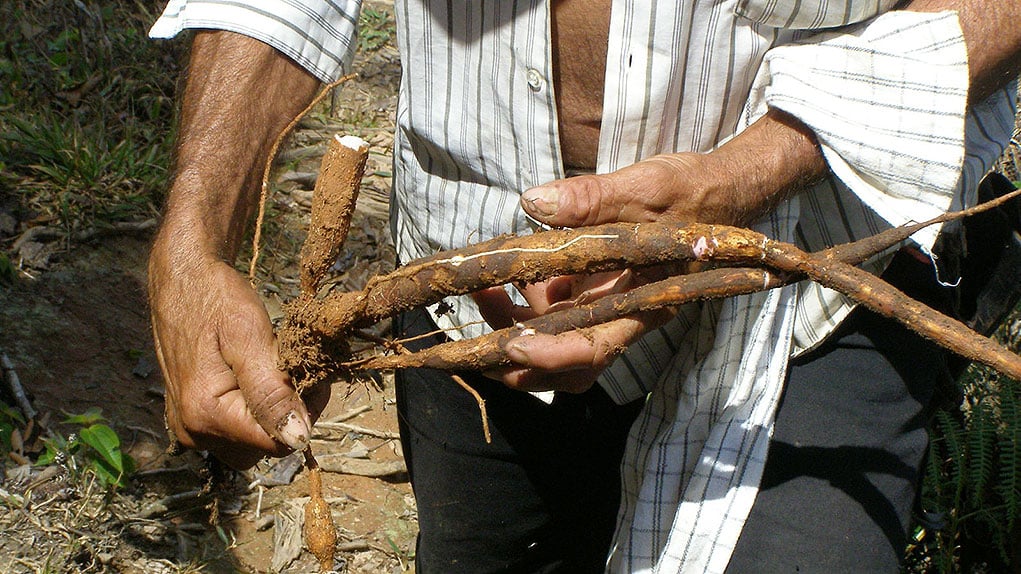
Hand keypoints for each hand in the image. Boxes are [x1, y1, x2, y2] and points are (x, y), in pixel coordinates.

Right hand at [149, 235, 327, 468]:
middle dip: (288, 414)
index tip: (307, 374)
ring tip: (272, 369)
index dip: (303, 413)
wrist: (182, 278)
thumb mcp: (249, 337)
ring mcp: (187, 426)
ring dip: (271, 412)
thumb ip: (272, 392)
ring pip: (250, 441)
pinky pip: (233, 429)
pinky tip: (254, 376)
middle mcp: (192, 431)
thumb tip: (299, 439)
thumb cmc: (216, 298)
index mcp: (205, 414)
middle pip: (263, 447)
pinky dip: (252, 409)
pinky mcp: (189, 416)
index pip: (277, 442)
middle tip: (291, 367)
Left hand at [475, 155, 712, 391]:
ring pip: (554, 340)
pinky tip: (504, 270)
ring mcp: (605, 305)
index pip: (595, 349)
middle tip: (470, 343)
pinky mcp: (594, 290)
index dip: (551, 356)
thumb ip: (593, 198)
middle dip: (516, 363)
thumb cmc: (693, 191)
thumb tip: (534, 203)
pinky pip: (552, 310)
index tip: (510, 345)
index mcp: (644, 304)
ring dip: (511, 329)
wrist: (719, 190)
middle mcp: (622, 315)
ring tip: (482, 288)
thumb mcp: (647, 186)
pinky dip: (522, 300)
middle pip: (567, 366)